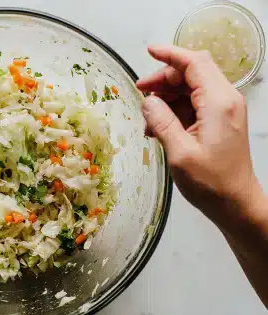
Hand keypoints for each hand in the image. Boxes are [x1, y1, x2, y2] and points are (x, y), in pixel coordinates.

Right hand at [136, 45, 261, 223]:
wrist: (235, 203)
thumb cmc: (211, 182)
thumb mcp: (180, 152)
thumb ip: (162, 122)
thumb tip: (148, 101)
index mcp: (218, 103)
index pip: (194, 63)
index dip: (170, 54)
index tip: (149, 52)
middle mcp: (224, 100)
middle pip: (191, 73)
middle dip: (163, 80)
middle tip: (140, 94)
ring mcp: (223, 110)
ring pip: (190, 89)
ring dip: (166, 98)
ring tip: (147, 120)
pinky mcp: (219, 121)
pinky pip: (193, 104)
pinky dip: (173, 110)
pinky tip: (158, 129)